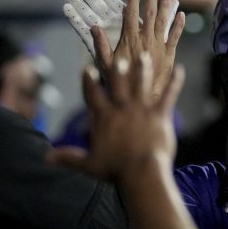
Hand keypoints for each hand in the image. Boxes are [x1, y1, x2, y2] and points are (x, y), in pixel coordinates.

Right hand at [50, 53, 184, 182]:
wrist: (141, 173)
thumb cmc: (115, 170)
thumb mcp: (88, 164)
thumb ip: (69, 157)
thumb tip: (47, 158)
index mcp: (104, 117)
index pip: (93, 94)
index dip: (89, 80)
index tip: (87, 69)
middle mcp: (122, 108)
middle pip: (118, 82)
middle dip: (118, 68)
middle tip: (119, 56)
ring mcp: (142, 109)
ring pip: (142, 83)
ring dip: (143, 68)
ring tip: (145, 55)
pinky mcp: (160, 115)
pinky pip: (169, 95)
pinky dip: (175, 82)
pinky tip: (180, 70)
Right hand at [62, 0, 184, 98]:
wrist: (142, 96)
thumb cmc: (122, 81)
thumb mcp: (106, 64)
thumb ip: (100, 44)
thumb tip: (93, 26)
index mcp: (130, 39)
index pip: (131, 13)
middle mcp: (146, 39)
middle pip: (149, 12)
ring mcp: (159, 45)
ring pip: (163, 21)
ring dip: (166, 5)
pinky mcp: (169, 54)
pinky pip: (175, 36)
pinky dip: (179, 25)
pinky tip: (182, 14)